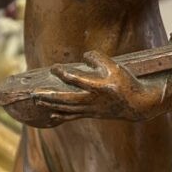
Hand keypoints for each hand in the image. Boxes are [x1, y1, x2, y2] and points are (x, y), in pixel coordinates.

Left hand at [30, 50, 169, 125]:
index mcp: (98, 87)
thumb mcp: (115, 66)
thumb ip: (98, 58)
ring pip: (67, 108)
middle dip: (49, 96)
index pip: (76, 80)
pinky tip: (51, 114)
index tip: (54, 67)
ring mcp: (91, 109)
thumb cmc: (126, 83)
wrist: (137, 105)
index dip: (63, 73)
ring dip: (51, 104)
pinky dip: (61, 115)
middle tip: (33, 92)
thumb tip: (84, 56)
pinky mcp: (91, 114)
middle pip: (66, 99)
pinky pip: (73, 115)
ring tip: (36, 100)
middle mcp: (92, 100)